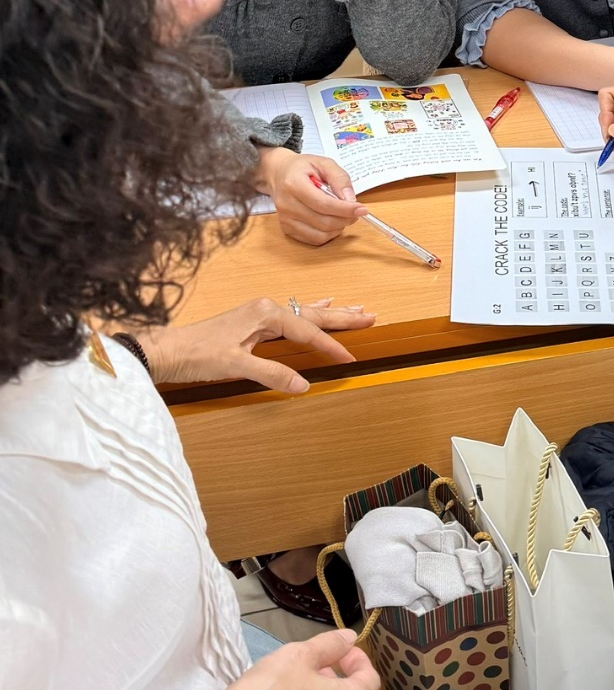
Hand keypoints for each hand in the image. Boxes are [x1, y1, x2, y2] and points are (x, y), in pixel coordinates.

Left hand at [138, 296, 374, 392]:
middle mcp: (265, 308)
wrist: (167, 351)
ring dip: (330, 313)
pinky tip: (319, 304)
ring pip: (304, 313)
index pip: (308, 331)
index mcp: (265, 314)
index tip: (351, 358)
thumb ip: (272, 373)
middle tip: (370, 316)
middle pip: (312, 314)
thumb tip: (304, 385)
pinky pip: (292, 315)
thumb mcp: (236, 366)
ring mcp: (259, 313)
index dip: (330, 346)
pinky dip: (310, 313)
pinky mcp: (252, 321)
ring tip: (355, 310)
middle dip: (342, 317)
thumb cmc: (197, 355)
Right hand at [257, 147, 366, 245]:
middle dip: (345, 219)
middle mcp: (286, 204)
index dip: (345, 209)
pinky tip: (331, 222)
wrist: (279, 173)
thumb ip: (339, 178)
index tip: (361, 209)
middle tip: (355, 211)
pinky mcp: (287, 229)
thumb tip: (350, 199)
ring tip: (342, 214)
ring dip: (338, 227)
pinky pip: (314, 240)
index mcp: (294, 184)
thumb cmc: (302, 168)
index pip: (323, 204)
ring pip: (320, 234)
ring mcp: (285, 219)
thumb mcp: (323, 163)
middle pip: (323, 222)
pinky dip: (328, 234)